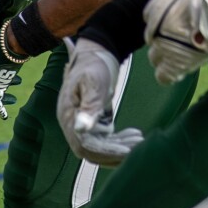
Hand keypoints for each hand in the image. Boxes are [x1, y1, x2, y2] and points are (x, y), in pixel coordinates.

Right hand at [57, 38, 143, 164]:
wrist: (95, 55)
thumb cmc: (94, 66)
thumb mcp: (94, 84)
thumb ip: (89, 107)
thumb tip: (80, 129)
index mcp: (68, 115)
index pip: (84, 144)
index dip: (106, 151)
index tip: (127, 150)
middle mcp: (71, 123)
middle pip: (90, 151)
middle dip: (114, 152)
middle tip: (138, 145)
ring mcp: (80, 125)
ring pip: (98, 148)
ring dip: (119, 148)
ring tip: (139, 139)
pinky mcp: (90, 124)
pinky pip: (102, 141)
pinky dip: (118, 142)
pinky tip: (135, 134)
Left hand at [143, 0, 207, 82]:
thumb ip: (181, 0)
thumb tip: (189, 4)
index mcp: (157, 6)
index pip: (150, 17)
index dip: (164, 23)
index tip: (177, 25)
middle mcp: (154, 27)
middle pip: (152, 39)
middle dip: (164, 40)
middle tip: (184, 41)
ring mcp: (162, 47)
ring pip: (155, 58)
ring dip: (166, 58)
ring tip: (184, 56)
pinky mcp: (172, 65)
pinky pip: (163, 76)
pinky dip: (169, 75)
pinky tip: (179, 72)